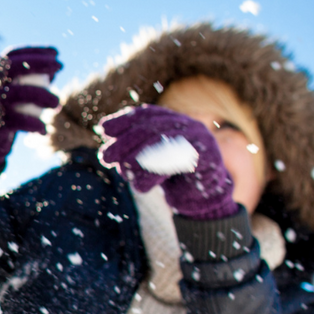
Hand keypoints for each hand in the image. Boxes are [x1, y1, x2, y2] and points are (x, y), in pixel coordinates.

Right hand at [0, 46, 61, 164]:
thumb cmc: (7, 116)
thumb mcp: (18, 97)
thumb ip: (33, 82)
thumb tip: (55, 68)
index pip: (12, 55)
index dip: (34, 51)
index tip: (55, 52)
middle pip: (14, 66)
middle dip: (39, 62)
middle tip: (61, 65)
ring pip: (20, 92)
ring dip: (44, 95)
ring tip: (57, 103)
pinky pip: (20, 121)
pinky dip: (36, 124)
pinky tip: (44, 130)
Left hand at [97, 104, 237, 220]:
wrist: (204, 199)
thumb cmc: (173, 178)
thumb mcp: (150, 163)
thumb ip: (132, 154)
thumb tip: (106, 153)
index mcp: (174, 120)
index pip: (146, 114)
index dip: (124, 120)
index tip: (103, 129)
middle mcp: (188, 125)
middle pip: (152, 128)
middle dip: (125, 142)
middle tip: (106, 157)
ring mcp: (201, 139)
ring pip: (164, 143)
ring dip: (138, 158)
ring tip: (123, 171)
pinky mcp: (209, 158)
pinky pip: (178, 164)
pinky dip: (155, 175)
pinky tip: (140, 186)